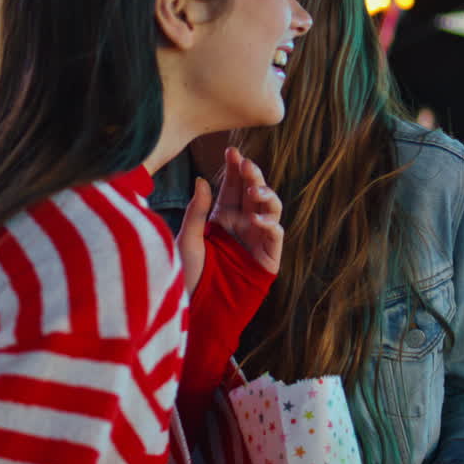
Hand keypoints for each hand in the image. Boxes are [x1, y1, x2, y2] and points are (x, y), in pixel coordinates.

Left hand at [176, 147, 281, 294]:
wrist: (198, 311)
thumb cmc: (188, 278)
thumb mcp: (188, 240)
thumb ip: (197, 211)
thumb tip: (202, 180)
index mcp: (222, 217)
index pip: (232, 186)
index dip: (234, 168)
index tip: (232, 151)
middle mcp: (241, 224)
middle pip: (252, 191)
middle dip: (252, 175)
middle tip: (246, 163)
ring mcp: (256, 239)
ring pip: (270, 207)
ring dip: (266, 194)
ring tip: (255, 190)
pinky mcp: (268, 257)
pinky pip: (276, 233)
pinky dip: (269, 223)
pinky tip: (256, 219)